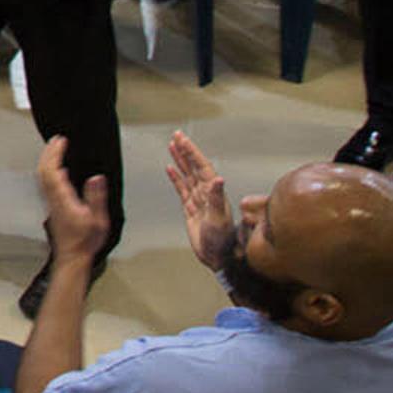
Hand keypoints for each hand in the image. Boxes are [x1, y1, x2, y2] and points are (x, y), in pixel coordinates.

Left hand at [33, 135, 114, 263]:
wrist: (72, 258)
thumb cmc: (85, 241)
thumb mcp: (97, 220)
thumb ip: (96, 198)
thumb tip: (96, 178)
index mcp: (63, 199)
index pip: (53, 172)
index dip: (55, 154)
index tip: (61, 141)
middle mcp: (53, 200)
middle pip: (43, 171)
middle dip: (48, 153)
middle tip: (56, 139)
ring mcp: (51, 204)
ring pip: (42, 177)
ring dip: (47, 160)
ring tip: (55, 149)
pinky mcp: (53, 208)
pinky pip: (46, 184)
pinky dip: (49, 171)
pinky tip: (58, 170)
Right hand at [165, 130, 235, 272]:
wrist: (218, 257)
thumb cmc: (222, 240)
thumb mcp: (219, 218)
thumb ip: (216, 198)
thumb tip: (218, 179)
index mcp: (213, 192)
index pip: (201, 166)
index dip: (192, 152)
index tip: (182, 139)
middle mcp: (206, 192)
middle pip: (193, 166)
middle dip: (185, 150)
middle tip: (176, 135)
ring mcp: (198, 199)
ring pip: (187, 175)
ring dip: (180, 160)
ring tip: (172, 146)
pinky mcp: (190, 209)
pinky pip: (181, 188)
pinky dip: (176, 178)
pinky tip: (170, 168)